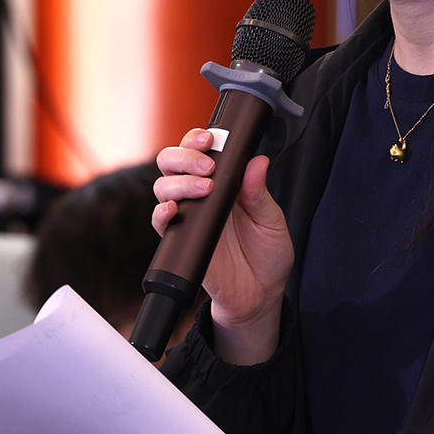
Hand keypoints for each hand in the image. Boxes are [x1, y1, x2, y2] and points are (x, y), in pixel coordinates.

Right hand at [154, 130, 293, 363]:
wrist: (260, 294)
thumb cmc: (267, 254)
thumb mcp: (272, 220)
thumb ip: (260, 193)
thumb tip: (257, 161)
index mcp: (223, 182)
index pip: (199, 150)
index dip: (197, 139)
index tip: (210, 139)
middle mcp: (201, 195)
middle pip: (172, 162)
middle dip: (184, 156)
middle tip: (208, 165)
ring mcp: (188, 217)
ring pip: (163, 186)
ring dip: (179, 182)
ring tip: (204, 189)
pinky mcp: (180, 241)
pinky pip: (160, 222)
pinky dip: (162, 212)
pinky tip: (174, 210)